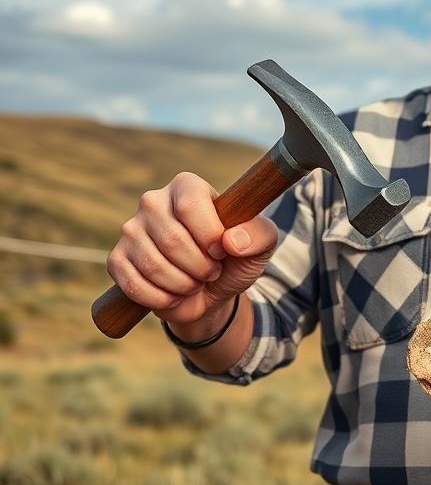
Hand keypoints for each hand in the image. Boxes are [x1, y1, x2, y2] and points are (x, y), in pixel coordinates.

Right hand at [106, 171, 277, 325]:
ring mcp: (130, 230)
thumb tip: (232, 240)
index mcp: (187, 186)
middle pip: (172, 239)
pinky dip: (162, 298)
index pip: (190, 205)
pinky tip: (175, 294)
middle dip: (201, 266)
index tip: (223, 251)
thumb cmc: (234, 258)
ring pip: (154, 265)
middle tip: (211, 270)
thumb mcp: (260, 245)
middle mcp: (153, 201)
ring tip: (195, 280)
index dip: (210, 235)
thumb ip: (260, 235)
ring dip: (184, 284)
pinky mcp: (116, 259)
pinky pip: (134, 285)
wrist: (210, 291)